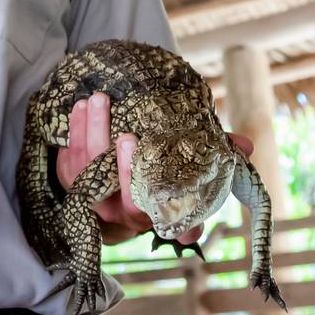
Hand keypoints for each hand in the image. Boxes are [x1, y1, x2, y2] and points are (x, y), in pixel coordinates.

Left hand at [53, 93, 253, 245]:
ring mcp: (94, 199)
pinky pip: (68, 162)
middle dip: (118, 163)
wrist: (115, 187)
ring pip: (87, 171)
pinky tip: (80, 109)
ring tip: (96, 101)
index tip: (147, 159)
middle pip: (116, 191)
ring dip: (90, 134)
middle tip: (125, 132)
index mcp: (153, 212)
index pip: (155, 211)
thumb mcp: (188, 168)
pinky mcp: (73, 183)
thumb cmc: (160, 173)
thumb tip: (246, 145)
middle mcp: (122, 213)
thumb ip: (213, 155)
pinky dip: (73, 134)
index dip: (151, 195)